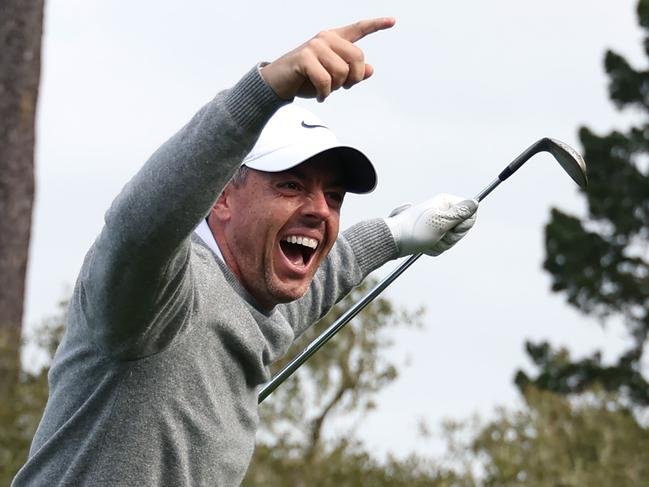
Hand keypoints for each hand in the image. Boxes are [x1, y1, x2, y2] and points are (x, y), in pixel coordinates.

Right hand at [260, 17, 395, 101]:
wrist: (278, 82)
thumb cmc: (306, 78)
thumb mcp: (333, 77)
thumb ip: (352, 72)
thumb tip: (370, 69)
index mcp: (335, 39)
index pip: (358, 29)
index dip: (376, 25)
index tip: (393, 21)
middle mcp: (326, 38)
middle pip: (357, 57)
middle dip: (354, 78)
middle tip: (344, 87)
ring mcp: (315, 46)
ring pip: (342, 71)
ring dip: (336, 88)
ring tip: (326, 90)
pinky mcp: (304, 58)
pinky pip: (325, 80)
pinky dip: (324, 93)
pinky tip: (320, 96)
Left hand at [384, 194, 477, 256]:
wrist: (394, 241)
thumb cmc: (414, 230)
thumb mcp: (440, 221)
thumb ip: (460, 213)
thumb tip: (475, 202)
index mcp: (447, 202)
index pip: (471, 215)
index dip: (463, 226)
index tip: (448, 227)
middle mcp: (444, 211)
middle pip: (462, 230)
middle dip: (450, 238)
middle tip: (435, 235)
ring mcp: (438, 222)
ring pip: (452, 239)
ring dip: (441, 244)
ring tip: (427, 240)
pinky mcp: (433, 233)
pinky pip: (442, 245)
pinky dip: (434, 248)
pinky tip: (424, 244)